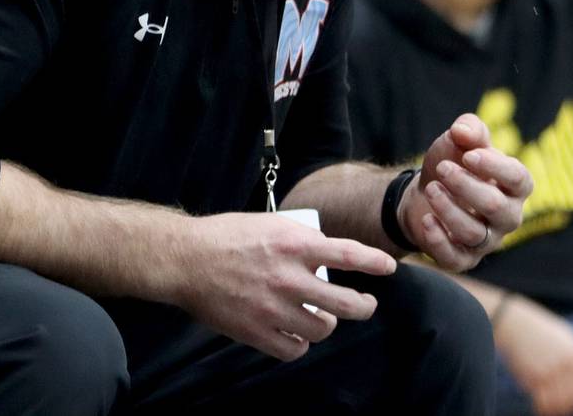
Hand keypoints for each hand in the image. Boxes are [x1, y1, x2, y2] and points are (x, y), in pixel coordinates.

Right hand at [175, 212, 396, 361]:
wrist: (184, 260)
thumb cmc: (224, 236)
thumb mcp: (267, 223)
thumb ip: (300, 237)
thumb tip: (327, 251)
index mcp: (292, 244)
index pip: (348, 255)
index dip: (374, 262)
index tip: (388, 267)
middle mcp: (288, 277)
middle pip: (346, 304)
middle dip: (364, 306)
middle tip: (365, 304)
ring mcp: (274, 308)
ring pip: (322, 328)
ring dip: (325, 324)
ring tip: (319, 317)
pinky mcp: (257, 332)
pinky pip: (294, 349)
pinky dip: (299, 344)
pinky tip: (295, 334)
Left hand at [400, 114, 531, 270]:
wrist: (422, 192)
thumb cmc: (451, 164)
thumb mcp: (458, 141)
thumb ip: (468, 130)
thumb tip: (463, 130)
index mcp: (514, 187)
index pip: (519, 180)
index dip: (495, 168)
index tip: (468, 155)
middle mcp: (507, 217)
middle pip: (496, 207)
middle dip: (466, 186)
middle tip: (443, 169)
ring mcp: (486, 241)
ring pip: (475, 233)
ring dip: (449, 209)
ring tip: (430, 189)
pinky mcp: (463, 259)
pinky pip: (456, 258)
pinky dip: (439, 240)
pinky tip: (426, 220)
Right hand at [496, 295, 572, 415]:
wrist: (512, 321)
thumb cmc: (534, 330)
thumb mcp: (561, 338)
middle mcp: (569, 361)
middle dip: (568, 406)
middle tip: (560, 410)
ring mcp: (554, 369)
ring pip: (561, 401)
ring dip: (555, 409)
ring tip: (548, 409)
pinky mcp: (536, 375)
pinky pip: (545, 402)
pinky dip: (543, 409)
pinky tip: (539, 409)